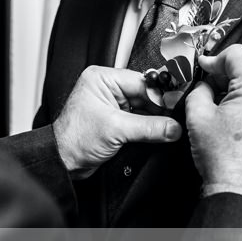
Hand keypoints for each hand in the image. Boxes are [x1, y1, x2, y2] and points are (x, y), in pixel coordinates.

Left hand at [53, 65, 182, 179]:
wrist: (63, 162)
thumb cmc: (74, 139)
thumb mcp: (116, 129)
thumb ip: (149, 127)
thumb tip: (173, 127)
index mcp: (102, 79)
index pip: (141, 82)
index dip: (161, 96)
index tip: (178, 107)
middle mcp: (107, 88)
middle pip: (145, 94)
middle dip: (160, 108)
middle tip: (178, 120)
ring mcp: (112, 104)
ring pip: (144, 108)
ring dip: (157, 119)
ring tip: (172, 128)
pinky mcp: (116, 120)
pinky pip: (139, 119)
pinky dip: (150, 127)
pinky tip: (162, 132)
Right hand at [185, 44, 241, 215]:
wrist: (241, 193)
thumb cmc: (224, 160)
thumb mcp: (198, 115)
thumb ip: (199, 90)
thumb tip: (203, 85)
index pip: (237, 55)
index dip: (214, 58)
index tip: (202, 67)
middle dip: (222, 79)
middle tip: (203, 91)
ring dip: (232, 94)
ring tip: (215, 113)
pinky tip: (228, 125)